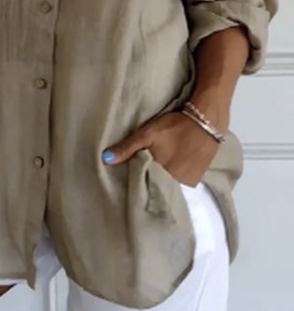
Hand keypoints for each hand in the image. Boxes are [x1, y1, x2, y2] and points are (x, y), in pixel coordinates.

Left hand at [101, 111, 220, 186]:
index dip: (135, 183)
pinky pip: (180, 184)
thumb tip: (105, 159)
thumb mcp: (147, 134)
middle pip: (156, 187)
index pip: (143, 187)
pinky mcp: (197, 179)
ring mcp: (188, 183)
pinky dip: (173, 179)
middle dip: (147, 182)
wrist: (206, 122)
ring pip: (168, 186)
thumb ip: (127, 148)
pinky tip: (168, 170)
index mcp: (161, 175)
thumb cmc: (174, 127)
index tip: (126, 181)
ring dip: (161, 181)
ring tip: (153, 172)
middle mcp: (175, 184)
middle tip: (139, 174)